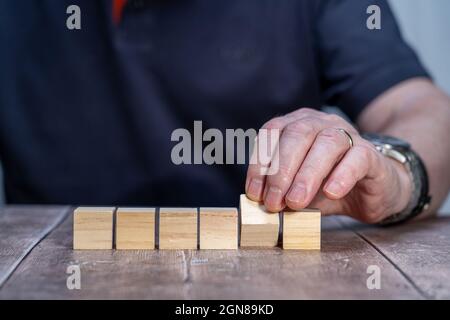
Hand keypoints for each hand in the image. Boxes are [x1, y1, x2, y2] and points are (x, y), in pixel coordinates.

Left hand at [245, 108, 412, 222]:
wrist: (371, 193)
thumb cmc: (328, 187)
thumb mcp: (298, 189)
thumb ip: (281, 191)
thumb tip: (261, 202)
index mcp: (298, 125)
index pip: (272, 132)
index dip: (260, 162)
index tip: (254, 193)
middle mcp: (321, 123)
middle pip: (297, 134)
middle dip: (281, 171)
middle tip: (274, 202)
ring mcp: (348, 135)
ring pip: (327, 143)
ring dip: (307, 174)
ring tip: (296, 202)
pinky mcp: (370, 154)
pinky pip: (357, 158)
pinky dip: (341, 175)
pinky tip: (331, 192)